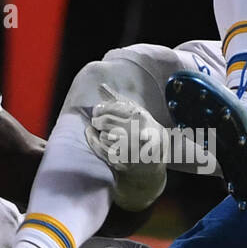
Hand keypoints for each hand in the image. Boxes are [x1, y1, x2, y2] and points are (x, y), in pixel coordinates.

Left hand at [83, 86, 166, 211]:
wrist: (153, 158)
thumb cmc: (143, 129)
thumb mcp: (136, 111)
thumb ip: (118, 99)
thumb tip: (101, 86)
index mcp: (139, 117)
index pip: (111, 109)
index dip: (100, 109)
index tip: (97, 110)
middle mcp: (136, 132)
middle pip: (105, 122)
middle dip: (97, 120)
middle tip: (96, 120)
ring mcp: (129, 149)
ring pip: (103, 136)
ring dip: (99, 132)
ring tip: (101, 130)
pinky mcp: (122, 161)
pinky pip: (101, 150)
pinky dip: (94, 142)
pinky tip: (93, 136)